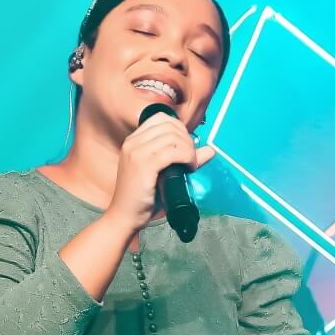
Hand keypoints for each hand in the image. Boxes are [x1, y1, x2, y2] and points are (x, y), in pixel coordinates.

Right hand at [104, 112, 217, 231]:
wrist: (124, 216)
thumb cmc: (142, 197)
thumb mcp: (162, 172)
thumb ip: (183, 158)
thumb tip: (210, 150)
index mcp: (133, 140)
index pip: (161, 118)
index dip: (179, 128)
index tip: (186, 146)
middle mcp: (132, 143)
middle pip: (169, 126)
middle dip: (187, 139)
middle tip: (191, 157)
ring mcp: (136, 153)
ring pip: (173, 138)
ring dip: (189, 149)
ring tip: (191, 164)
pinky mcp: (144, 166)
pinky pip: (173, 152)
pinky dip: (187, 157)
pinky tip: (189, 167)